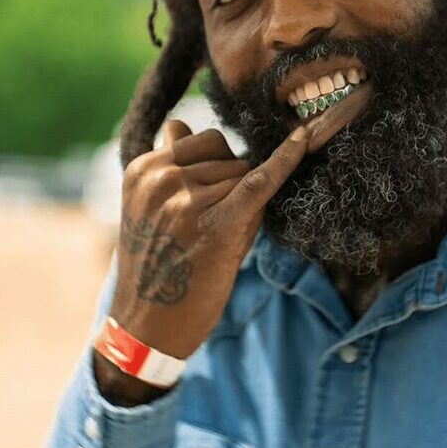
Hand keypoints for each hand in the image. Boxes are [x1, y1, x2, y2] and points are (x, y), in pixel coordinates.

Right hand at [108, 120, 307, 360]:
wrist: (148, 326)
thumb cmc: (158, 265)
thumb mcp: (152, 210)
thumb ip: (171, 165)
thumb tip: (180, 121)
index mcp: (142, 169)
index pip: (201, 141)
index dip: (218, 166)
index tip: (215, 196)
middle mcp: (162, 178)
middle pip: (227, 157)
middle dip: (231, 185)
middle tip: (209, 227)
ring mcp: (187, 200)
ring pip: (244, 176)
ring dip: (242, 203)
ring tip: (215, 240)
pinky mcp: (217, 224)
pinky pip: (260, 181)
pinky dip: (286, 160)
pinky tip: (304, 139)